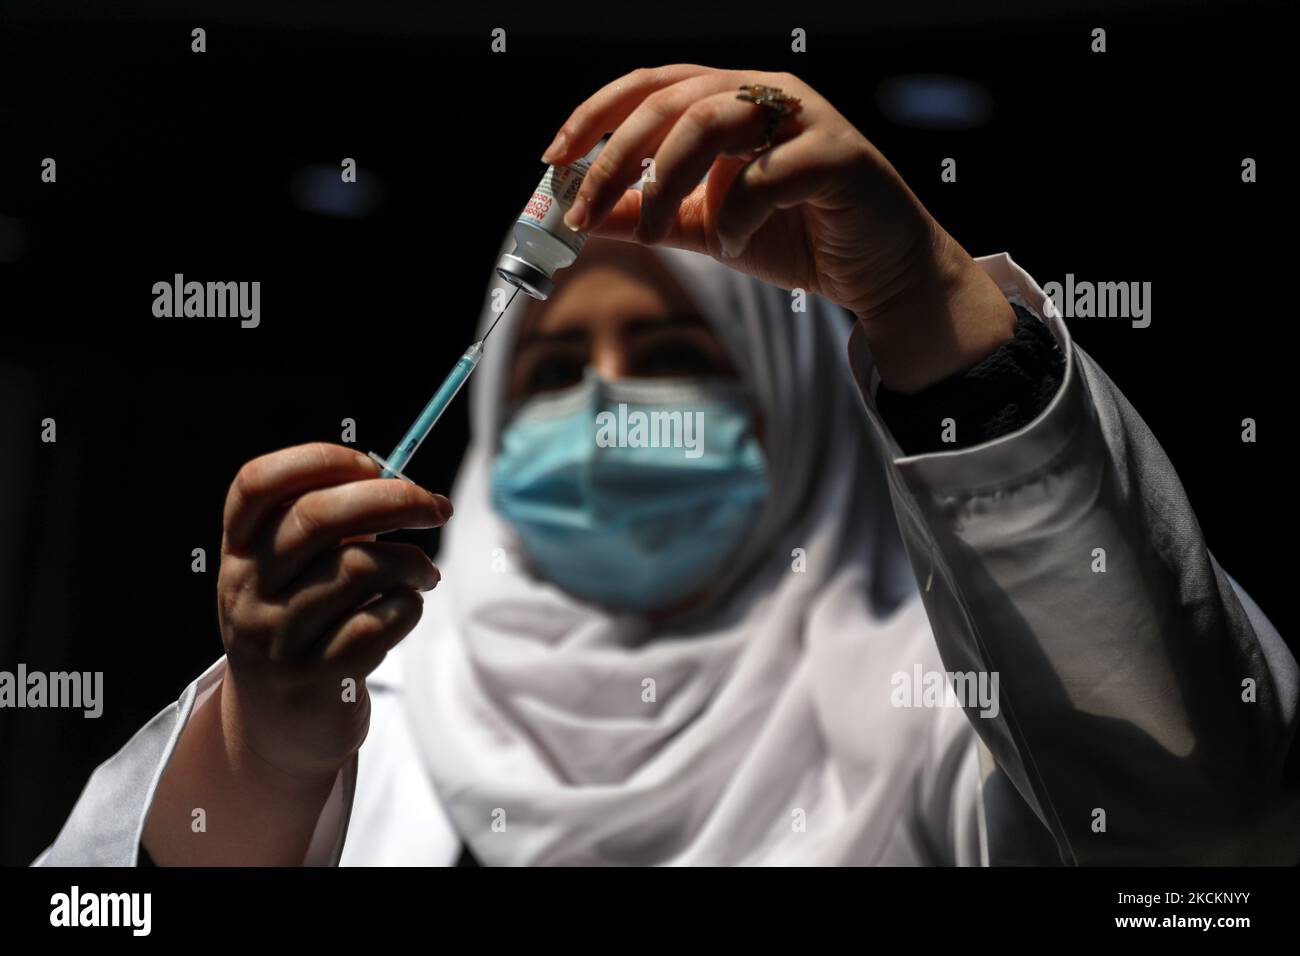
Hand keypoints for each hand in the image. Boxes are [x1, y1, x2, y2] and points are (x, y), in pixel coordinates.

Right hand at [216, 443, 449, 778]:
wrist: (277, 728)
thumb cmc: (302, 626)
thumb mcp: (293, 573)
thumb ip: (332, 526)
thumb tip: (401, 483)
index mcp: (239, 552)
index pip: (257, 484)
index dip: (318, 460)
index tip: (371, 464)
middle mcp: (248, 591)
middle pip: (317, 516)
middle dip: (392, 498)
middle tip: (434, 506)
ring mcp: (277, 639)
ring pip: (359, 567)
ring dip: (412, 561)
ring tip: (425, 573)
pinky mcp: (315, 680)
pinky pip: (380, 621)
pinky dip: (409, 607)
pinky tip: (407, 609)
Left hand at [542, 64, 1016, 391]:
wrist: (877, 271)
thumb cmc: (796, 236)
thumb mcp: (706, 230)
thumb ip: (649, 218)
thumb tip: (583, 217)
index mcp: (731, 99)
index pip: (650, 86)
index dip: (597, 115)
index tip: (555, 160)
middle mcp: (765, 93)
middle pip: (672, 99)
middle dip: (617, 155)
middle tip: (584, 208)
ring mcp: (804, 117)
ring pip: (714, 120)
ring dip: (666, 180)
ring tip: (651, 230)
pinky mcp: (836, 153)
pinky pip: (765, 174)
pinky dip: (735, 214)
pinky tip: (734, 244)